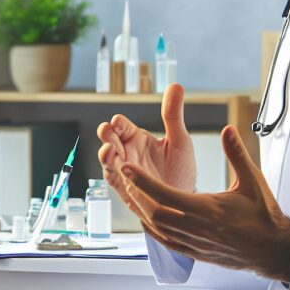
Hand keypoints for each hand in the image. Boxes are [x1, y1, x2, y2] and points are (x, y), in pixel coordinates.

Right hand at [97, 83, 195, 199]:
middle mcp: (126, 152)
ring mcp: (122, 170)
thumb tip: (176, 85)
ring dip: (105, 154)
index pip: (121, 125)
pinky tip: (118, 170)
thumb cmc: (181, 171)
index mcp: (136, 138)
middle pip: (108, 138)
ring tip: (110, 151)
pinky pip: (112, 179)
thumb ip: (173, 115)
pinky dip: (112, 174)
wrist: (183, 204)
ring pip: (106, 159)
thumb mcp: (180, 140)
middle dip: (106, 134)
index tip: (119, 121)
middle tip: (109, 131)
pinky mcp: (123, 188)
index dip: (118, 122)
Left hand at [118, 124, 289, 281]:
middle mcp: (196, 229)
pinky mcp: (195, 253)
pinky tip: (148, 218)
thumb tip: (228, 129)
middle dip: (137, 194)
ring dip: (142, 211)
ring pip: (157, 229)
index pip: (165, 194)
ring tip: (133, 193)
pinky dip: (152, 228)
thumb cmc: (264, 216)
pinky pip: (165, 241)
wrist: (273, 250)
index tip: (127, 168)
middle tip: (126, 178)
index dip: (142, 181)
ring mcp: (194, 244)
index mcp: (207, 210)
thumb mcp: (252, 181)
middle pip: (154, 213)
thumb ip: (237, 154)